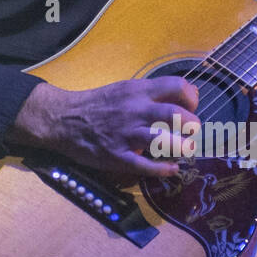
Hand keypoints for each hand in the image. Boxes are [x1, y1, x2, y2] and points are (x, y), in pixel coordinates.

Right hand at [6, 77, 200, 178]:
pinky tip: (171, 169)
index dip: (192, 98)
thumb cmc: (98, 104)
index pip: (177, 86)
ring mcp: (127, 134)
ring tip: (185, 150)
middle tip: (192, 133)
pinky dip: (163, 169)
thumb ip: (152, 93)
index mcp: (139, 91)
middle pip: (177, 115)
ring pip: (164, 141)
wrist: (63, 119)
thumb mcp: (125, 89)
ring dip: (182, 148)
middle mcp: (136, 110)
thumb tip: (184, 96)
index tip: (192, 108)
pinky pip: (145, 166)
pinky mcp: (117, 156)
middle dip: (192, 126)